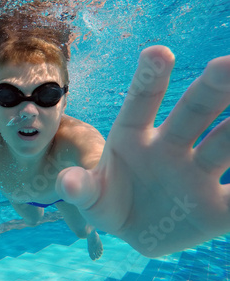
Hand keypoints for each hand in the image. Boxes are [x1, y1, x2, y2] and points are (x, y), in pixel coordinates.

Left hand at [56, 45, 229, 256]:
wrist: (135, 229)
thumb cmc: (109, 201)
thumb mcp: (92, 197)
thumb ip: (80, 189)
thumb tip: (68, 183)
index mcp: (133, 136)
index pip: (141, 102)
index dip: (148, 79)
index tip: (157, 51)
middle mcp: (171, 146)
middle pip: (194, 112)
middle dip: (211, 90)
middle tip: (227, 64)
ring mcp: (198, 173)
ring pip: (227, 143)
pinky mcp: (218, 208)